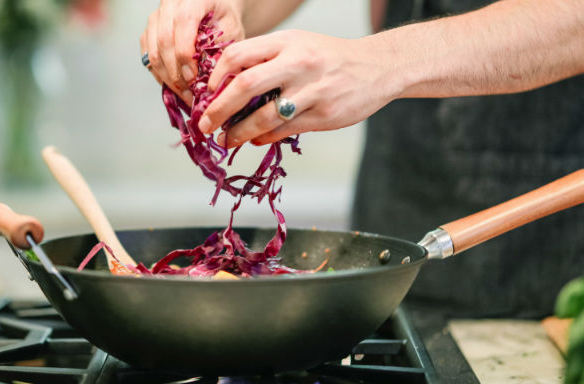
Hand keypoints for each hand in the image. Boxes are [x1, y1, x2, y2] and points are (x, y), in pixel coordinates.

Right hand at [140, 0, 245, 104]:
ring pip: (152, 51)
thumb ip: (222, 49)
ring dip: (167, 77)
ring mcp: (155, 18)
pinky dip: (159, 74)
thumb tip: (212, 80)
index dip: (184, 53)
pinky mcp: (149, 32)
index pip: (183, 22)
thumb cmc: (223, 18)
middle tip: (188, 94)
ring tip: (183, 94)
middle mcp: (169, 4)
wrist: (213, 8)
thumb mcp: (231, 30)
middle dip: (175, 72)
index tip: (192, 78)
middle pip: (164, 40)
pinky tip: (173, 86)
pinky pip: (147, 57)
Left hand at [197, 30, 399, 147]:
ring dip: (239, 132)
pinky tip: (255, 140)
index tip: (206, 93)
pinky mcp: (323, 115)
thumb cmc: (329, 58)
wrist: (378, 67)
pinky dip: (264, 138)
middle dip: (218, 109)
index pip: (238, 54)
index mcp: (286, 42)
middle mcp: (298, 63)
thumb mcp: (298, 45)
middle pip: (244, 86)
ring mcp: (312, 90)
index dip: (216, 76)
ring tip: (227, 140)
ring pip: (264, 116)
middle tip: (204, 124)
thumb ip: (265, 59)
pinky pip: (285, 130)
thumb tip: (227, 87)